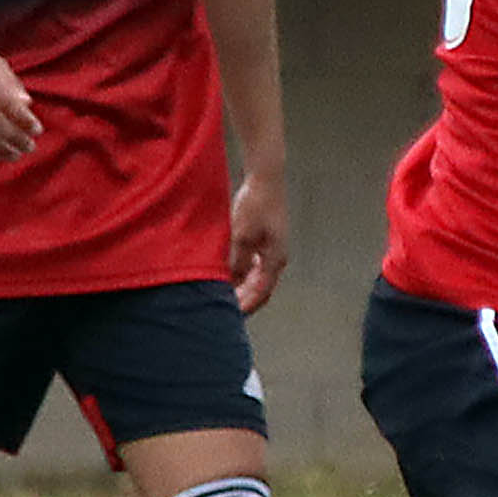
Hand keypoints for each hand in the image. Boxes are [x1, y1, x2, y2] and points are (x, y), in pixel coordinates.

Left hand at [228, 170, 290, 313]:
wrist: (266, 179)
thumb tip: (229, 282)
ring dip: (241, 287)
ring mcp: (272, 249)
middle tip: (223, 312)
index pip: (260, 293)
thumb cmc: (255, 204)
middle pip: (260, 289)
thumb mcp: (241, 236)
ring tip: (221, 295)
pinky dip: (241, 273)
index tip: (230, 317)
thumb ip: (236, 262)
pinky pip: (253, 264)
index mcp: (274, 260)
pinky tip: (225, 274)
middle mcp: (276, 258)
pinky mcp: (265, 240)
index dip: (245, 307)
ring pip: (256, 277)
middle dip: (243, 300)